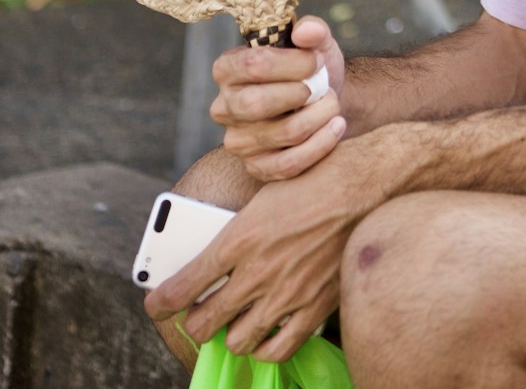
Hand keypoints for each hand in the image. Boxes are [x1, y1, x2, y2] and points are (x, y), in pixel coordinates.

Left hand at [146, 133, 396, 361]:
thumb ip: (237, 230)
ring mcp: (286, 295)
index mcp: (239, 238)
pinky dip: (266, 347)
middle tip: (201, 311)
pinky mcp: (314, 309)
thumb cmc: (314, 179)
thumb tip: (217, 253)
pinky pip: (277, 349)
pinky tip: (267, 332)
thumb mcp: (264, 194)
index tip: (156, 305)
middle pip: (203, 322)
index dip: (162, 302)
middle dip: (195, 320)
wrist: (365, 185)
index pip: (184, 286)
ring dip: (231, 333)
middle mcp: (257, 271)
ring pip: (237, 341)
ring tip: (237, 320)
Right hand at [210, 17, 347, 179]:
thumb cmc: (312, 70)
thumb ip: (313, 30)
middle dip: (302, 94)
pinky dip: (321, 144)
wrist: (325, 103)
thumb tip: (306, 31)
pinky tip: (336, 126)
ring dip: (319, 116)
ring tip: (333, 104)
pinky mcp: (256, 167)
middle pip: (256, 103)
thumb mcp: (315, 43)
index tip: (318, 61)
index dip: (293, 63)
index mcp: (227, 68)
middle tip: (323, 87)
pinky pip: (289, 164)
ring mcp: (237, 141)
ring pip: (280, 133)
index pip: (254, 64)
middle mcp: (223, 106)